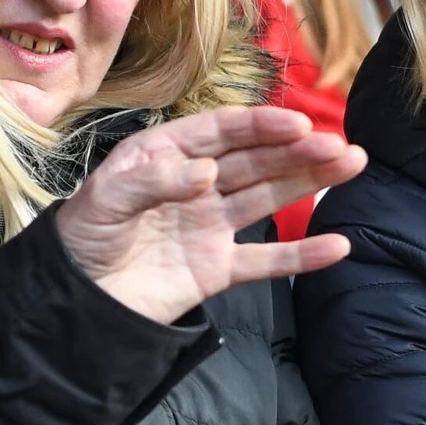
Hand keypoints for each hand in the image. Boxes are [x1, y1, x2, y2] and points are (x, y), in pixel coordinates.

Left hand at [56, 106, 365, 323]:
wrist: (75, 301)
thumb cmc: (81, 237)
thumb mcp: (106, 197)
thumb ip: (155, 180)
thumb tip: (208, 175)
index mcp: (167, 154)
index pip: (222, 132)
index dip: (261, 125)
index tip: (297, 123)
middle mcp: (196, 184)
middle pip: (256, 161)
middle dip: (299, 150)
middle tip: (340, 146)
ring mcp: (211, 225)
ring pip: (269, 197)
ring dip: (310, 181)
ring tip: (351, 164)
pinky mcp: (217, 269)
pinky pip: (266, 259)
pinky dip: (302, 255)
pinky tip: (337, 246)